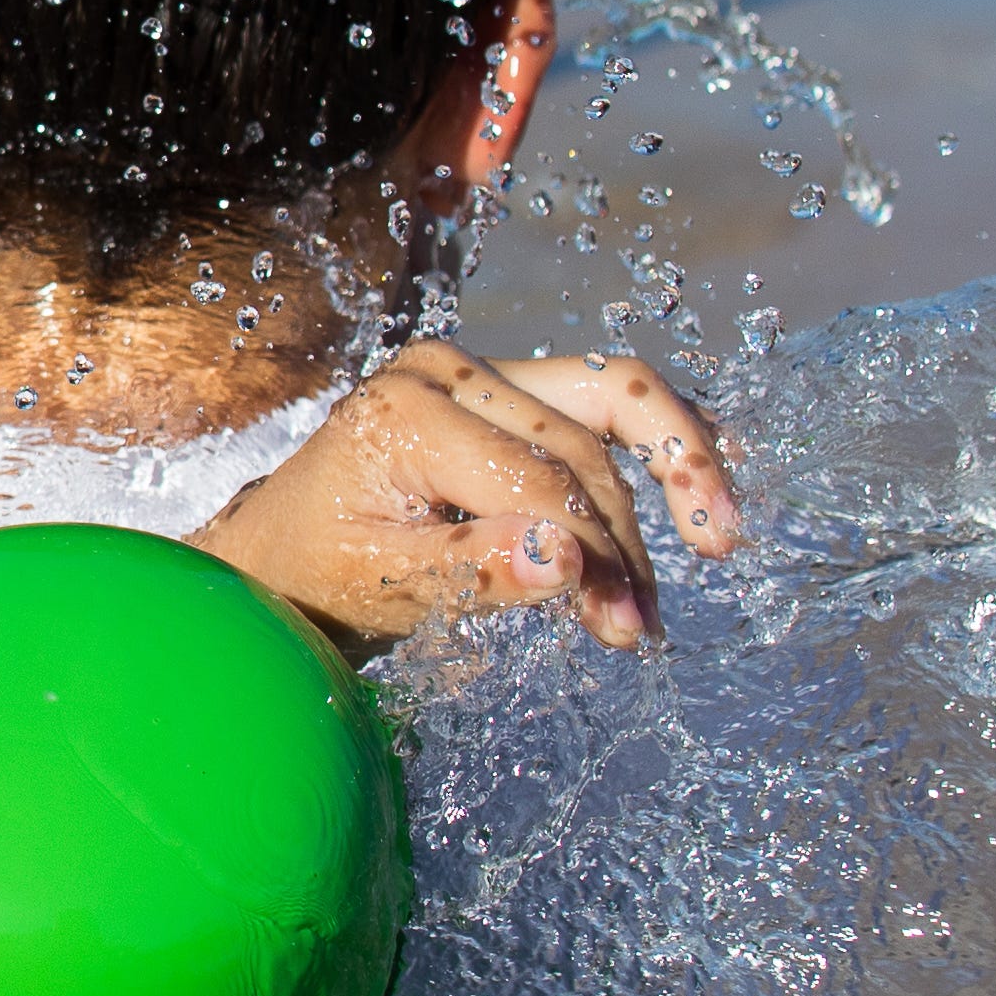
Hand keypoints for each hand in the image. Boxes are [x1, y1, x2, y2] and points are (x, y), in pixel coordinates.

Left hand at [191, 342, 742, 656]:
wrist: (278, 552)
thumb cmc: (319, 573)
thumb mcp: (382, 586)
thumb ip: (472, 572)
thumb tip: (568, 566)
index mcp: (408, 410)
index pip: (539, 481)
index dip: (596, 555)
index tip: (624, 627)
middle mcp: (446, 369)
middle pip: (582, 444)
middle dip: (629, 538)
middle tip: (646, 624)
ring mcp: (474, 368)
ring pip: (607, 400)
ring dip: (674, 469)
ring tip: (717, 544)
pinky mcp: (499, 385)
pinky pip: (595, 395)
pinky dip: (655, 431)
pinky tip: (710, 465)